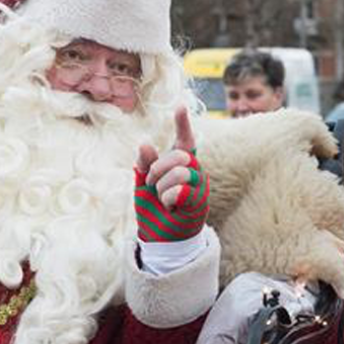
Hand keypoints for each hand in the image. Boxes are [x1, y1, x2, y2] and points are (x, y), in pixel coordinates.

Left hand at [134, 108, 208, 241]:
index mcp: (179, 165)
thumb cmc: (153, 209)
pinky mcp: (199, 201)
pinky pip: (181, 189)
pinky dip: (169, 198)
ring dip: (162, 187)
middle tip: (152, 185)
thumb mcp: (143, 183)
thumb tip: (145, 144)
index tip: (179, 106)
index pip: (185, 140)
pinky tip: (171, 207)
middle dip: (158, 169)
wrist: (159, 237)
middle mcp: (192, 171)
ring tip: (163, 199)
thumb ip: (144, 164)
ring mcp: (198, 186)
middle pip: (178, 155)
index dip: (183, 124)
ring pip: (179, 172)